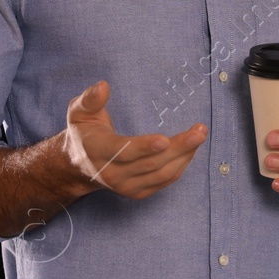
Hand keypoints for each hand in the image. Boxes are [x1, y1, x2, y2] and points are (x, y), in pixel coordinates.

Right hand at [61, 80, 206, 200]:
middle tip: (199, 131)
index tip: (165, 139)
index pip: (123, 151)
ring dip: (185, 156)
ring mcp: (125, 186)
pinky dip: (180, 166)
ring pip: (161, 174)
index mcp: (97, 151)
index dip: (144, 147)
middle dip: (178, 147)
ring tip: (199, 136)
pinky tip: (191, 150)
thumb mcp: (79, 112)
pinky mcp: (137, 192)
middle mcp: (111, 173)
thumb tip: (103, 86)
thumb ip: (90, 99)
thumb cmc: (84, 132)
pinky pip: (164, 181)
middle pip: (150, 164)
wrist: (79, 166)